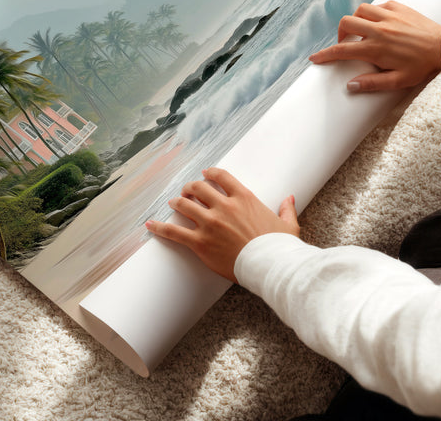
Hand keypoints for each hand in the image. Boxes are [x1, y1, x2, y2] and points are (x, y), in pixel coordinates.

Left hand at [145, 167, 298, 282]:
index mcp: (244, 198)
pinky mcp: (200, 242)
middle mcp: (224, 206)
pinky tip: (150, 224)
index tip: (205, 174)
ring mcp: (210, 223)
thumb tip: (290, 198)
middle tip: (186, 191)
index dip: (210, 174)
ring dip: (176, 203)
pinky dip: (160, 227)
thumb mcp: (287, 225)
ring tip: (173, 203)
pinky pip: (174, 232)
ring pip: (184, 205)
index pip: (221, 177)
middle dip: (190, 188)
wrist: (271, 266)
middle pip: (198, 188)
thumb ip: (286, 209)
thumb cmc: (280, 247)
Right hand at [309, 0, 440, 92]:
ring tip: (362, 31)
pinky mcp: (399, 7)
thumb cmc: (422, 66)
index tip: (315, 58)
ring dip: (356, 20)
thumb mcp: (398, 81)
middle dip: (340, 34)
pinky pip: (378, 5)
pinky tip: (380, 22)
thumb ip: (373, 83)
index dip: (325, 55)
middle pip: (346, 23)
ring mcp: (389, 16)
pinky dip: (374, 12)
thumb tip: (350, 85)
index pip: (342, 50)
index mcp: (376, 48)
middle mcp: (379, 29)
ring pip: (360, 10)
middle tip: (346, 44)